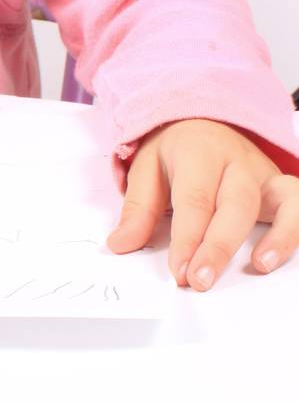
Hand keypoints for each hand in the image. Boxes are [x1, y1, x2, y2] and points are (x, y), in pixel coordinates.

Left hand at [106, 117, 298, 288]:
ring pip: (280, 201)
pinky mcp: (280, 188)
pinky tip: (278, 257)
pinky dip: (295, 230)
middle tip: (200, 280)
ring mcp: (264, 174)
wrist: (203, 122)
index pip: (194, 199)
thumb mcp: (146, 169)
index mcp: (199, 152)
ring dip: (275, 236)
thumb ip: (138, 209)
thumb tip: (121, 244)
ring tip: (260, 267)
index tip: (178, 271)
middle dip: (218, 246)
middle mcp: (237, 161)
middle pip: (234, 204)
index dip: (187, 238)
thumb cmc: (175, 151)